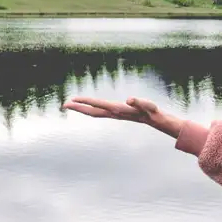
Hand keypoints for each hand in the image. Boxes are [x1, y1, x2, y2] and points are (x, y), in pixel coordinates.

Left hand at [62, 96, 184, 138]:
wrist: (158, 122)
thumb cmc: (153, 112)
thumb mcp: (148, 105)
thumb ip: (139, 102)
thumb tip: (130, 99)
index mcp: (117, 110)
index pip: (97, 105)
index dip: (84, 102)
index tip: (71, 100)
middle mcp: (114, 113)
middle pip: (92, 111)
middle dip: (78, 108)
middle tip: (64, 104)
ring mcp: (115, 114)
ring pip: (96, 112)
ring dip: (84, 109)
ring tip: (73, 105)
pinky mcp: (118, 113)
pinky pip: (101, 111)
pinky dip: (93, 108)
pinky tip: (90, 107)